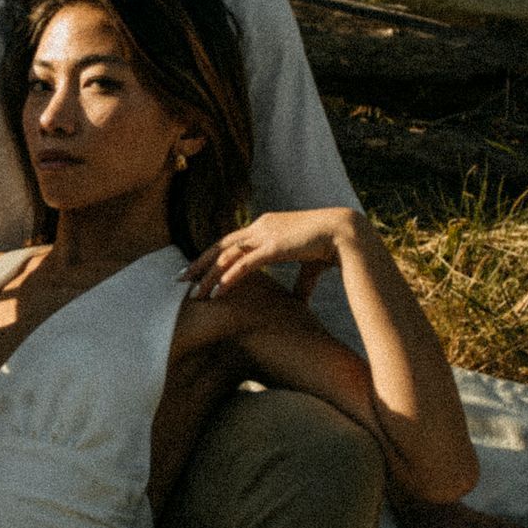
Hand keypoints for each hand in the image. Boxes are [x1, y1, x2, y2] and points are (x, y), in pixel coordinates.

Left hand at [185, 207, 360, 302]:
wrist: (345, 234)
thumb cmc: (330, 247)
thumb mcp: (309, 266)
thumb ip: (300, 282)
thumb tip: (298, 301)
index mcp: (267, 226)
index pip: (232, 241)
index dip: (214, 255)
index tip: (198, 269)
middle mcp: (261, 226)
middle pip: (221, 246)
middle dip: (199, 263)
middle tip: (181, 279)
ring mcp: (265, 234)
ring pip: (227, 256)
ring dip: (208, 276)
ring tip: (195, 294)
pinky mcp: (272, 246)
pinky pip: (242, 265)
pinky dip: (227, 279)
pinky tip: (215, 293)